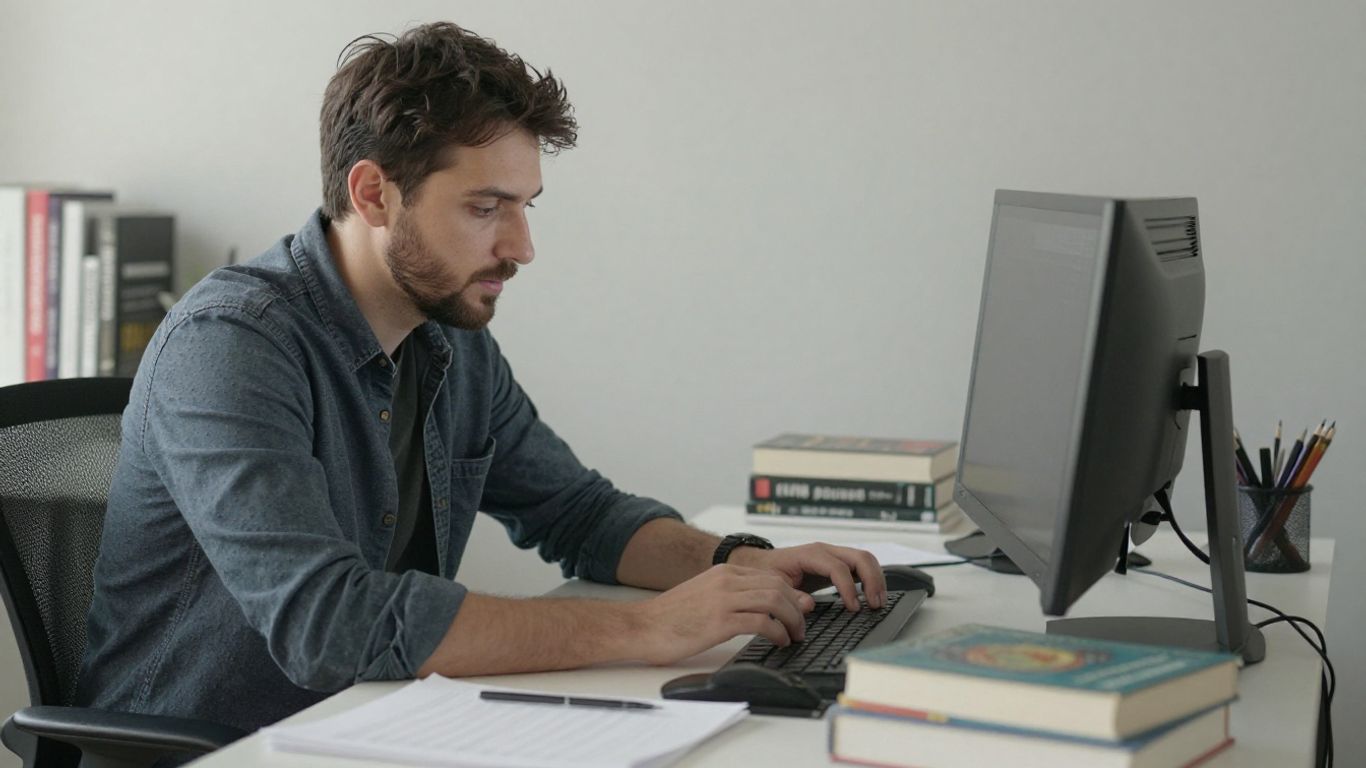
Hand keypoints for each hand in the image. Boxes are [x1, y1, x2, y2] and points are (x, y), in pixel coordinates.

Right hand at [631, 564, 815, 665]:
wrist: (642, 626)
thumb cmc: (670, 618)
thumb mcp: (705, 596)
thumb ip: (732, 597)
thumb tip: (761, 607)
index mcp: (723, 573)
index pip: (771, 577)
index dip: (792, 595)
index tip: (799, 611)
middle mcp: (726, 581)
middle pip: (779, 586)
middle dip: (797, 608)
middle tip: (802, 626)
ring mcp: (724, 599)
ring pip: (776, 601)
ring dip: (793, 620)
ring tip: (795, 636)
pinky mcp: (720, 621)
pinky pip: (762, 622)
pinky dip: (778, 633)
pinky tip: (779, 642)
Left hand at [729, 542, 884, 611]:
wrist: (762, 563)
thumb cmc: (768, 572)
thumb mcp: (773, 585)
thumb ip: (790, 595)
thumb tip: (809, 605)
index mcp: (810, 554)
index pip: (838, 568)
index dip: (849, 588)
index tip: (854, 608)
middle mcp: (826, 551)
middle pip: (860, 557)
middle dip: (872, 580)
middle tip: (875, 604)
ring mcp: (834, 555)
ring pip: (865, 559)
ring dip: (876, 579)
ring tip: (878, 602)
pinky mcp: (837, 563)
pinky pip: (861, 565)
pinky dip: (871, 579)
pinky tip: (872, 596)